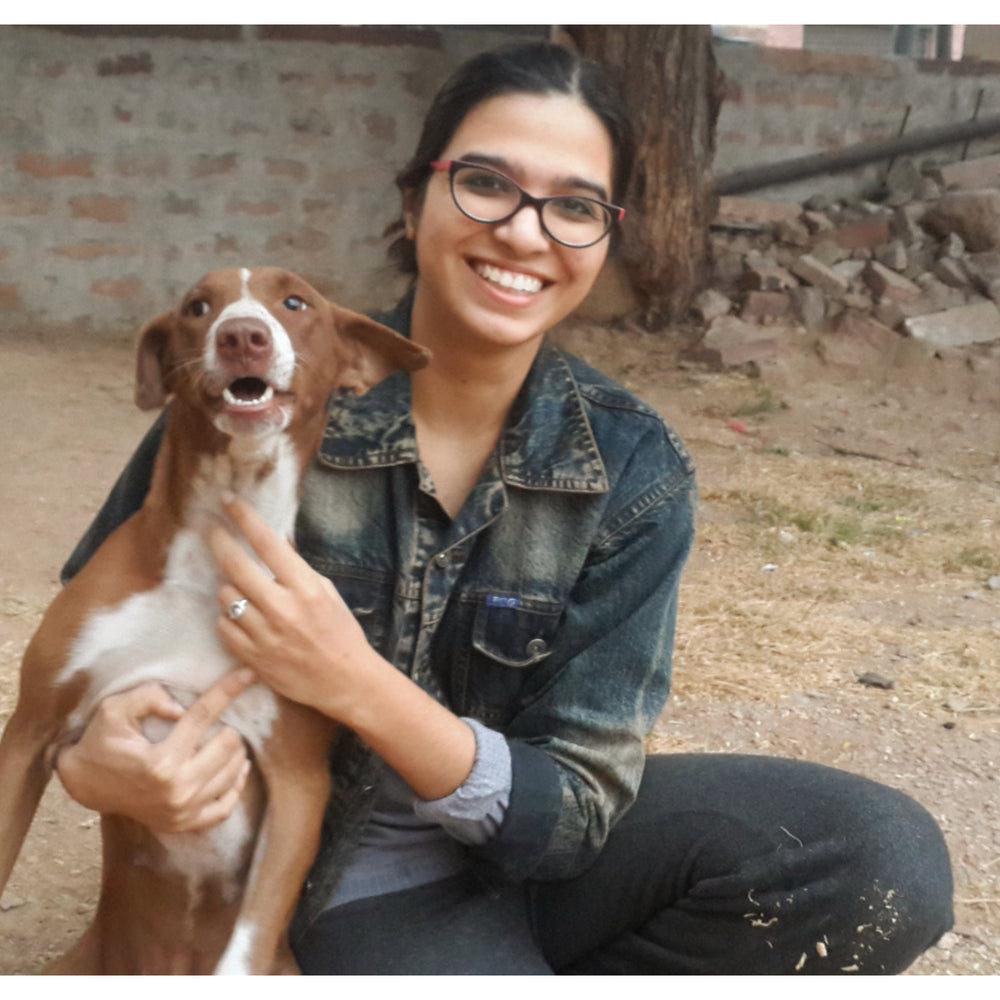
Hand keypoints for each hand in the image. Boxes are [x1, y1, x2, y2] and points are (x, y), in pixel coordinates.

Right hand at [55, 669, 255, 832]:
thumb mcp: (114, 711)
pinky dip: (237, 785)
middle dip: (232, 726)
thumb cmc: (101, 742)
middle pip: (228, 747)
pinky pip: (225, 807)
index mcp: (160, 762)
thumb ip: (147, 698)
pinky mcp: (184, 824)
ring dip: (237, 751)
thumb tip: (181, 708)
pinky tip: (238, 767)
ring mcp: (182, 812)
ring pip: (232, 774)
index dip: (228, 691)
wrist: (85, 784)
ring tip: (229, 737)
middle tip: (228, 719)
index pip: (204, 717)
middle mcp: (176, 790)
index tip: (248, 674)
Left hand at [208, 496, 373, 721]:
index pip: (268, 544)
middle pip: (236, 566)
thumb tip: (273, 541)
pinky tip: (242, 617)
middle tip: (210, 529)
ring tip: (242, 590)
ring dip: (228, 587)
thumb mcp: (326, 592)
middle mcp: (283, 608)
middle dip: (218, 541)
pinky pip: (223, 626)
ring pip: (225, 596)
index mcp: (306, 588)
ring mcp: (265, 634)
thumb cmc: (339, 632)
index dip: (245, 517)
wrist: (345, 680)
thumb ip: (297, 569)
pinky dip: (228, 617)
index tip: (228, 500)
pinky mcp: (252, 657)